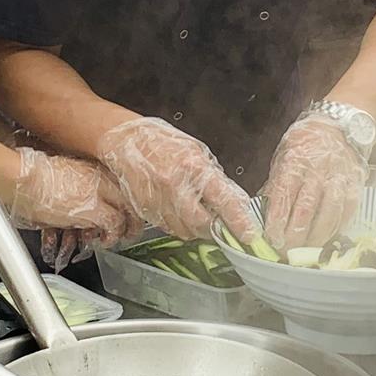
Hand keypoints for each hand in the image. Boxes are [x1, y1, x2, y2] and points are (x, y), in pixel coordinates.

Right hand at [3, 149, 139, 246]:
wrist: (22, 178)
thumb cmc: (31, 176)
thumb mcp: (61, 175)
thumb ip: (76, 185)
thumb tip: (77, 199)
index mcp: (93, 168)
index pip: (123, 184)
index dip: (127, 200)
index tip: (128, 211)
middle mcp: (101, 178)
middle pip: (131, 197)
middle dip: (134, 216)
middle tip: (133, 228)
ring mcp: (99, 193)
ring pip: (127, 212)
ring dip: (125, 229)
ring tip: (120, 238)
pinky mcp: (93, 209)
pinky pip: (113, 226)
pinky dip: (111, 236)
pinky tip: (103, 241)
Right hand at [94, 116, 259, 242]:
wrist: (125, 140)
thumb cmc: (162, 142)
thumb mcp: (195, 152)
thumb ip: (214, 178)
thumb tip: (233, 202)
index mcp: (193, 166)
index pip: (224, 200)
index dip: (239, 221)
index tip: (250, 234)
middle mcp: (175, 185)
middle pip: (202, 224)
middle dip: (214, 228)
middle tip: (218, 223)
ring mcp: (158, 199)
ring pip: (185, 230)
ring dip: (196, 228)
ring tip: (194, 210)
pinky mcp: (146, 209)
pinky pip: (168, 228)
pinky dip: (178, 224)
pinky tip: (177, 208)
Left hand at [262, 114, 366, 248]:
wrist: (337, 126)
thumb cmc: (305, 143)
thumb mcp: (283, 156)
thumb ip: (276, 184)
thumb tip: (266, 213)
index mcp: (294, 159)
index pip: (283, 194)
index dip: (277, 220)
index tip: (272, 238)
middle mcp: (317, 167)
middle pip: (306, 207)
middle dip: (295, 234)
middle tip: (286, 250)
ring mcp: (338, 175)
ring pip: (329, 211)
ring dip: (317, 235)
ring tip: (306, 249)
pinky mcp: (354, 182)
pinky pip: (347, 209)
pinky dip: (337, 227)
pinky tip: (328, 237)